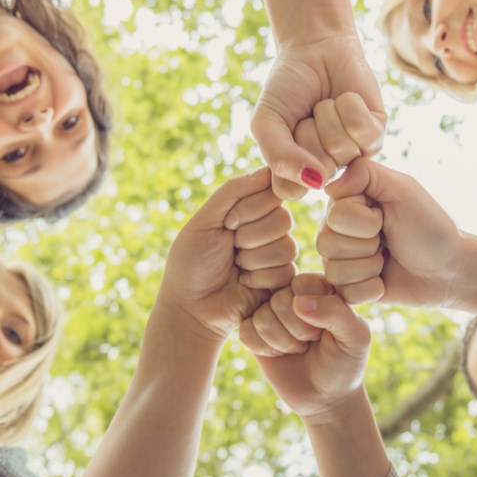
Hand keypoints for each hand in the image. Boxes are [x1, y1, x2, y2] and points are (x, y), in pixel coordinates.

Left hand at [158, 168, 296, 344]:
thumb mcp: (205, 221)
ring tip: (235, 267)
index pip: (271, 191)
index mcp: (248, 208)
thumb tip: (269, 166)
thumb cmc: (191, 263)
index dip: (249, 209)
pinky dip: (258, 277)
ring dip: (253, 259)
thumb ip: (234, 191)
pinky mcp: (283, 279)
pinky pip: (286, 270)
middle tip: (229, 248)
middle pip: (282, 218)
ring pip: (286, 245)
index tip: (227, 223)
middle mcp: (266, 227)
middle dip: (249, 237)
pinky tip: (244, 282)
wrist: (191, 309)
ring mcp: (276, 253)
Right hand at [240, 273, 370, 423]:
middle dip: (297, 331)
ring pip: (260, 317)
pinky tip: (278, 354)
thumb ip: (337, 313)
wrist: (325, 397)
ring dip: (282, 342)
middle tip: (310, 342)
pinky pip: (245, 332)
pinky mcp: (252, 331)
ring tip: (297, 349)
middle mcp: (291, 294)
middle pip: (279, 300)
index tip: (326, 329)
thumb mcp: (355, 338)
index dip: (313, 311)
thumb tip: (299, 302)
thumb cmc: (345, 363)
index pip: (302, 283)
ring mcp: (269, 312)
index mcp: (319, 287)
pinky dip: (263, 349)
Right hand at [251, 37, 385, 198]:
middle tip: (307, 114)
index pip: (291, 189)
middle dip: (307, 132)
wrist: (314, 48)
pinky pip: (363, 131)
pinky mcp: (375, 134)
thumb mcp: (267, 122)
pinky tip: (345, 99)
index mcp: (299, 172)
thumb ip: (278, 156)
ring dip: (327, 115)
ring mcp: (354, 154)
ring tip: (324, 104)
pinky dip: (349, 106)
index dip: (284, 156)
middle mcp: (328, 168)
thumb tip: (316, 181)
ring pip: (341, 149)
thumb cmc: (288, 87)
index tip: (283, 130)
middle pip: (319, 171)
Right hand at [319, 158, 463, 306]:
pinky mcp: (346, 287)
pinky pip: (344, 293)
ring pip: (335, 270)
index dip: (366, 220)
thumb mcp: (403, 189)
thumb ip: (365, 173)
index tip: (386, 215)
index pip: (335, 214)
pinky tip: (384, 278)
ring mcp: (339, 258)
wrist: (448, 269)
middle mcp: (335, 228)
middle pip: (327, 243)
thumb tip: (327, 184)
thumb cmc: (429, 226)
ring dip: (370, 267)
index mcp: (346, 201)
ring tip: (387, 257)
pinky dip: (371, 288)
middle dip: (368, 244)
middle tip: (388, 239)